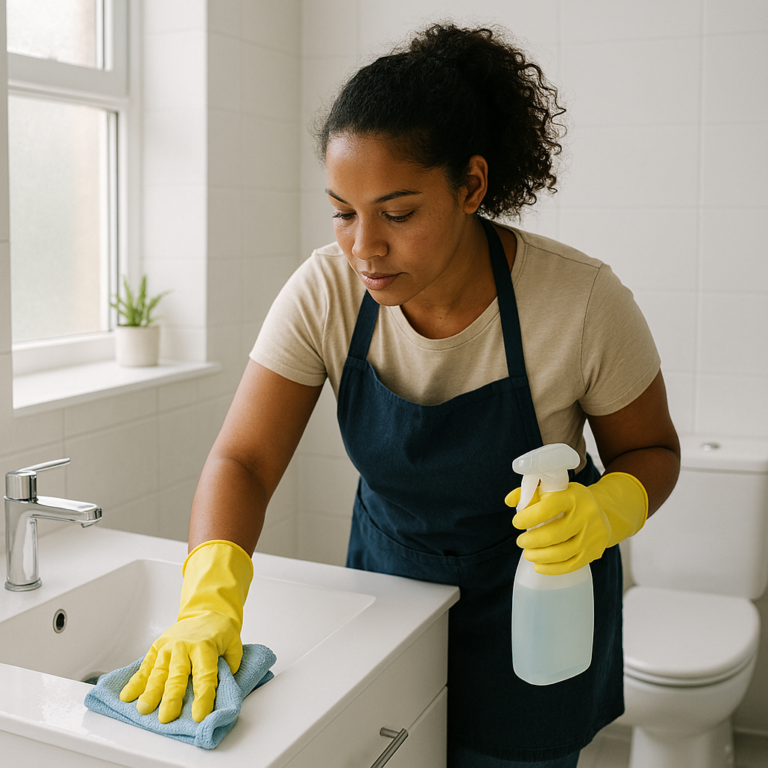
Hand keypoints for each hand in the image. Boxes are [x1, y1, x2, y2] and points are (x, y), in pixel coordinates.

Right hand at [120, 540, 252, 722]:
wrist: (207, 610)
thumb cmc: (220, 632)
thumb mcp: (233, 644)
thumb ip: (230, 665)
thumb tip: (224, 686)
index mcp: (205, 647)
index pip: (205, 675)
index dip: (203, 697)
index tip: (199, 715)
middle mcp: (184, 646)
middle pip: (178, 675)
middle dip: (172, 697)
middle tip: (166, 717)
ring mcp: (168, 647)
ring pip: (158, 672)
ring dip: (150, 691)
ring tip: (143, 708)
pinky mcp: (156, 647)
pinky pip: (145, 666)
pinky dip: (136, 681)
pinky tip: (127, 695)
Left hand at [505, 472, 647, 574]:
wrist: (602, 511)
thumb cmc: (569, 501)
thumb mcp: (553, 491)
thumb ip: (530, 494)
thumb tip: (509, 501)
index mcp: (573, 496)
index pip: (549, 507)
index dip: (529, 517)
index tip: (517, 522)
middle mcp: (586, 515)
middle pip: (554, 534)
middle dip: (531, 540)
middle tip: (520, 541)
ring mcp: (592, 535)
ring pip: (562, 552)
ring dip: (539, 556)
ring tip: (527, 554)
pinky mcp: (594, 551)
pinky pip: (571, 565)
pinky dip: (552, 568)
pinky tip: (538, 566)